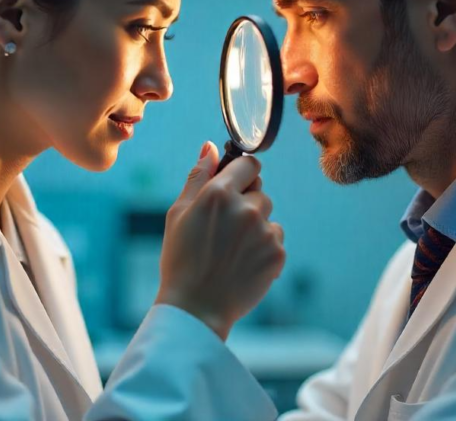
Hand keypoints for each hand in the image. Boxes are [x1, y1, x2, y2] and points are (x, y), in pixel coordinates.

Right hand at [155, 141, 285, 339]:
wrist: (196, 309)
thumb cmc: (180, 259)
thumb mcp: (178, 213)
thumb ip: (198, 176)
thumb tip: (210, 146)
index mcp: (219, 194)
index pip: (249, 164)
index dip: (241, 173)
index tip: (235, 185)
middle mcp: (246, 208)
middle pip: (260, 191)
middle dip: (246, 203)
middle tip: (224, 229)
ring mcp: (265, 232)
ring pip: (268, 216)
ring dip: (256, 226)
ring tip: (231, 250)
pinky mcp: (277, 253)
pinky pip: (275, 238)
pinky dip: (263, 248)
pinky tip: (242, 263)